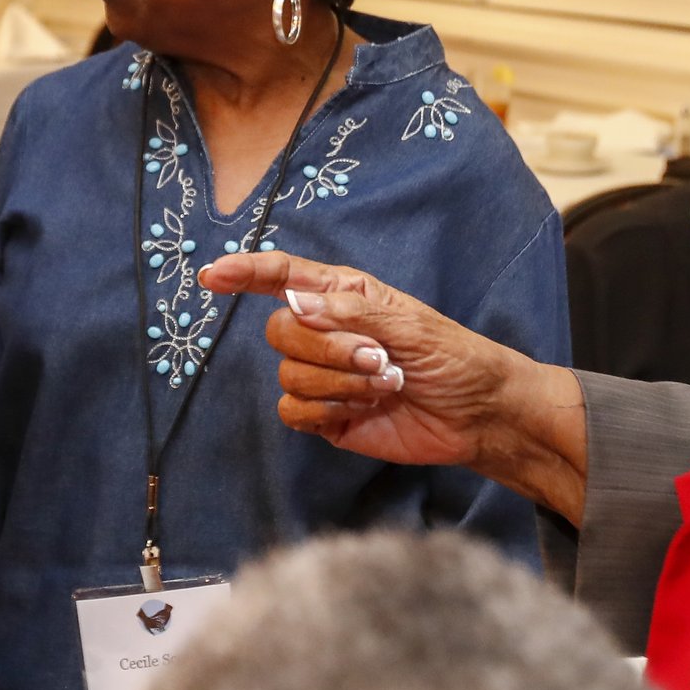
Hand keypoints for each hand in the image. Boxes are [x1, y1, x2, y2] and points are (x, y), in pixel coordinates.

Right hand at [200, 251, 586, 520]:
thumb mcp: (410, 325)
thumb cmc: (453, 357)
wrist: (477, 416)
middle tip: (378, 359)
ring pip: (289, 374)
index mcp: (342, 296)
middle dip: (326, 348)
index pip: (281, 277)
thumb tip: (294, 303)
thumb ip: (352, 313)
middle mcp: (325, 331)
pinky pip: (295, 412)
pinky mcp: (325, 416)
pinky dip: (329, 411)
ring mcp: (323, 375)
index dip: (244, 273)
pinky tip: (365, 410)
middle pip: (278, 330)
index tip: (212, 276)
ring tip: (386, 386)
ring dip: (340, 383)